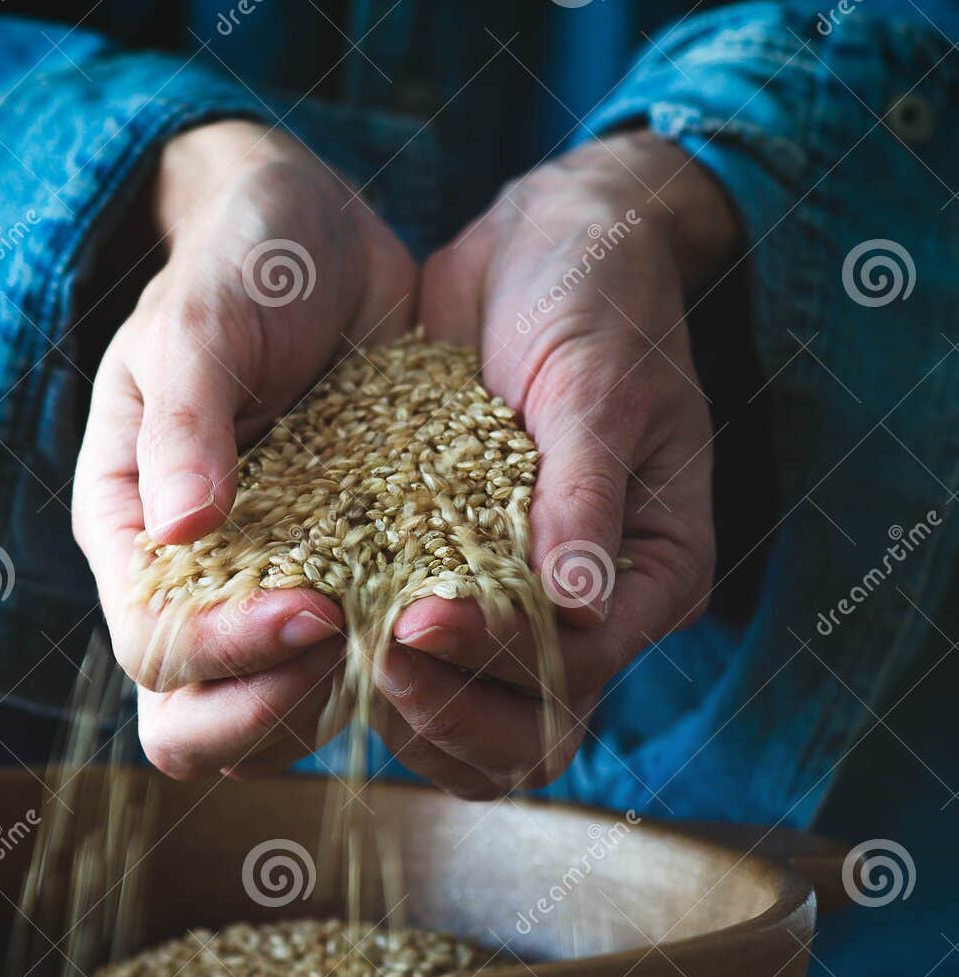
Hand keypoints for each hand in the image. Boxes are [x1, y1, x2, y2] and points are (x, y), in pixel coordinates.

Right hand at [72, 119, 415, 777]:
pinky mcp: (348, 588)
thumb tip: (183, 526)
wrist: (322, 239)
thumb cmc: (243, 266)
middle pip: (195, 725)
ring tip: (414, 637)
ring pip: (280, 721)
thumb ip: (187, 418)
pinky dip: (404, 666)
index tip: (316, 610)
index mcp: (132, 532)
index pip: (153, 645)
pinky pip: (364, 668)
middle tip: (356, 648)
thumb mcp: (203, 318)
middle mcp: (195, 587)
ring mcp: (270, 598)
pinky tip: (456, 619)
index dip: (224, 652)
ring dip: (343, 705)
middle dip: (271, 713)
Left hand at [377, 131, 738, 799]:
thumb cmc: (596, 297)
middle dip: (449, 710)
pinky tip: (320, 631)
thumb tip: (576, 608)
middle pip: (529, 732)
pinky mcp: (465, 580)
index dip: (498, 661)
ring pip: (473, 720)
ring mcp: (527, 606)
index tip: (417, 619)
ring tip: (337, 654)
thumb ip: (582, 495)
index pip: (582, 669)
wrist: (549, 244)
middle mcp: (597, 611)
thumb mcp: (596, 385)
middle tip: (368, 655)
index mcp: (657, 574)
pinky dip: (378, 665)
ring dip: (408, 708)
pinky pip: (427, 662)